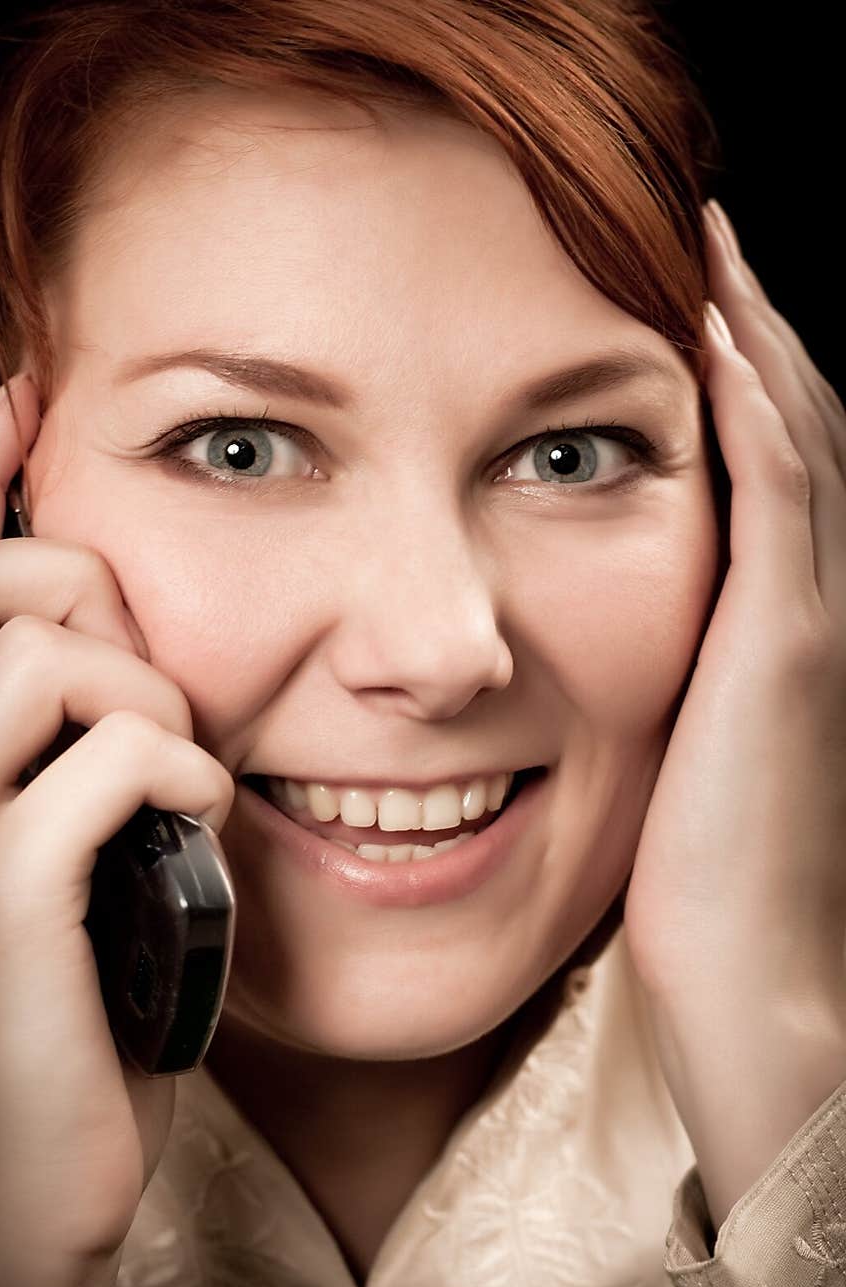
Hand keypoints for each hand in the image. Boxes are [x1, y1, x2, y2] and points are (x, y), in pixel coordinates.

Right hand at [0, 376, 234, 1286]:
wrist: (42, 1178)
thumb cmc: (74, 1016)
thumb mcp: (79, 863)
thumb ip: (82, 762)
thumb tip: (139, 673)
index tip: (19, 401)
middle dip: (97, 603)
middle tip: (157, 692)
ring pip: (49, 657)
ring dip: (152, 698)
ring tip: (185, 775)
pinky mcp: (0, 899)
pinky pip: (106, 760)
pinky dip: (175, 769)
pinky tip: (198, 818)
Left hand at [622, 200, 845, 1230]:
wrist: (746, 977)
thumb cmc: (691, 888)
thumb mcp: (661, 763)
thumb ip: (640, 693)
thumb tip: (564, 666)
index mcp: (760, 630)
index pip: (757, 471)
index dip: (729, 380)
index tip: (678, 301)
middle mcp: (795, 607)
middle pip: (789, 427)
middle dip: (746, 328)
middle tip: (703, 234)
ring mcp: (799, 619)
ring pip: (793, 438)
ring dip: (752, 338)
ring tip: (711, 244)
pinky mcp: (778, 646)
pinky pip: (776, 495)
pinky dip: (754, 411)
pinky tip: (715, 339)